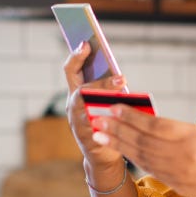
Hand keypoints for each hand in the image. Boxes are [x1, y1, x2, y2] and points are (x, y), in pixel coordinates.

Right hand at [61, 41, 125, 174]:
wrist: (101, 152)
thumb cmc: (104, 120)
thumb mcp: (102, 100)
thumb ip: (105, 88)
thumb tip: (119, 76)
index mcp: (75, 92)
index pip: (71, 70)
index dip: (76, 56)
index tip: (85, 43)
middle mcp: (72, 106)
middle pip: (82, 90)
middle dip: (102, 83)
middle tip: (122, 79)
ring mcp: (77, 122)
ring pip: (89, 108)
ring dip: (107, 99)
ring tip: (124, 92)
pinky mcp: (86, 137)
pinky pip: (97, 125)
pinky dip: (110, 118)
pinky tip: (124, 112)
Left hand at [91, 104, 195, 196]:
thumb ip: (180, 130)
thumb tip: (153, 124)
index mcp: (192, 138)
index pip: (154, 125)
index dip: (131, 116)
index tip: (114, 107)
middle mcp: (181, 156)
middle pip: (142, 140)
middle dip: (117, 129)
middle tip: (97, 119)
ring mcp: (176, 172)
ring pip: (141, 155)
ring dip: (118, 143)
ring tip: (100, 134)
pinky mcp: (175, 184)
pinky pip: (149, 167)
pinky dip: (132, 156)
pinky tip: (120, 148)